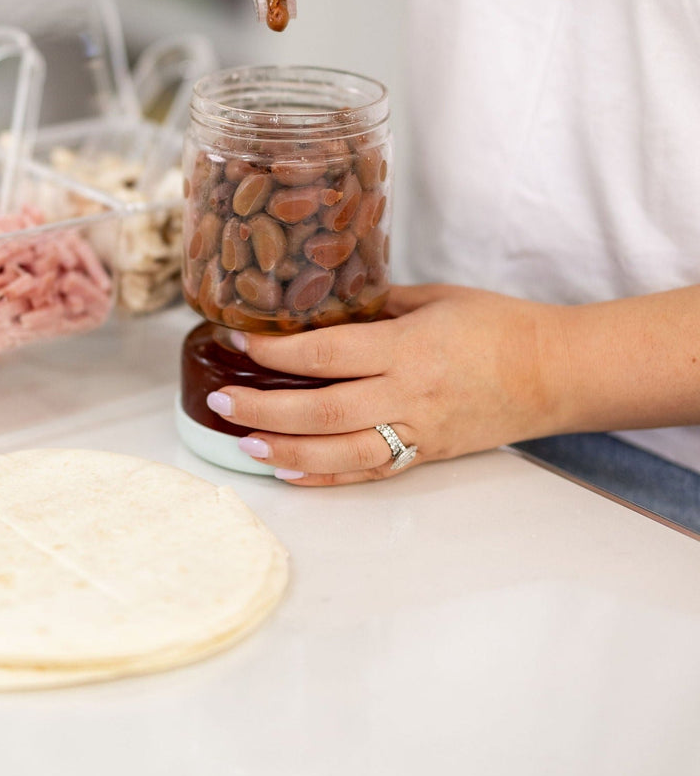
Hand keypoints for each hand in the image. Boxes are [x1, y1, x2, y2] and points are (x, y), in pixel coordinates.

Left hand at [206, 283, 566, 484]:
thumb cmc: (498, 326)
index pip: (327, 352)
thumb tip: (325, 310)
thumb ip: (377, 307)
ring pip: (340, 451)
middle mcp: (408, 394)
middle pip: (322, 409)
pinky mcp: (426, 454)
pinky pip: (369, 472)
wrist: (555, 372)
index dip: (276, 351)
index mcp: (408, 347)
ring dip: (286, 448)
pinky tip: (288, 471)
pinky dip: (326, 477)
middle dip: (263, 407)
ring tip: (243, 442)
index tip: (238, 341)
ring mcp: (417, 431)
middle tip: (220, 401)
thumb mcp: (435, 299)